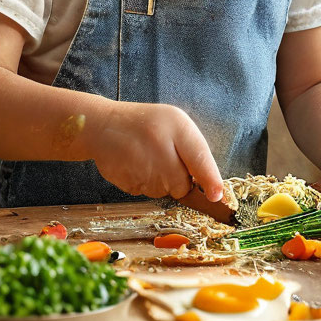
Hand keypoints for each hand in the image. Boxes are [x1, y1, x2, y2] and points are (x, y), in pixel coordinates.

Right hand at [85, 100, 223, 201]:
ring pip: (165, 191)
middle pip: (183, 185)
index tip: (217, 196)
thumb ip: (194, 150)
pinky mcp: (127, 184)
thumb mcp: (176, 123)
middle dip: (179, 178)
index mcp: (176, 127)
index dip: (210, 180)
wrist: (103, 126)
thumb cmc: (147, 124)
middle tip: (165, 157)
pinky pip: (147, 193)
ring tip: (147, 157)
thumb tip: (210, 186)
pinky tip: (136, 164)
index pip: (199, 158)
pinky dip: (145, 183)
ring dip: (161, 181)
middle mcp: (159, 147)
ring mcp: (141, 168)